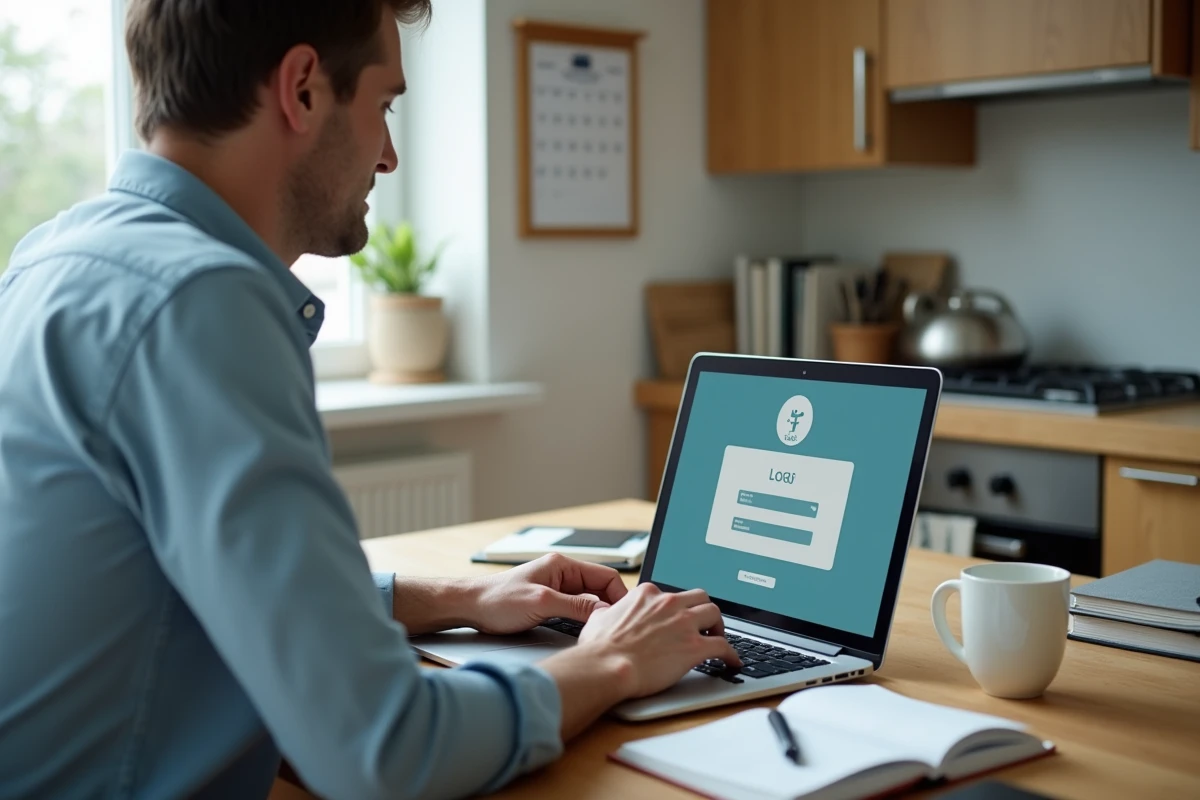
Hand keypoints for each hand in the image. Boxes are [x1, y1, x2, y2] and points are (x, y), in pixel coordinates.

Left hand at [466, 554, 628, 634]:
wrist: (470, 608)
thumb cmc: (497, 600)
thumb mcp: (541, 604)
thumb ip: (575, 606)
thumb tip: (604, 611)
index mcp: (563, 566)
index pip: (605, 576)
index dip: (619, 596)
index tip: (625, 616)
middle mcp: (562, 575)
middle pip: (600, 590)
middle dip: (610, 608)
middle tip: (617, 629)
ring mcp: (556, 590)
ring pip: (588, 602)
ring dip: (596, 616)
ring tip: (604, 633)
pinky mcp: (549, 605)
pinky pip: (575, 611)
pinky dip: (583, 622)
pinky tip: (586, 634)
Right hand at [575, 583, 741, 698]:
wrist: (607, 667)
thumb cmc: (600, 648)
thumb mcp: (598, 619)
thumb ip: (608, 612)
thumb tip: (606, 613)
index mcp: (647, 594)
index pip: (671, 594)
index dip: (677, 608)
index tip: (678, 618)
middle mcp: (668, 603)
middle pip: (699, 597)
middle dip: (703, 610)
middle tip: (703, 624)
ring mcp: (683, 624)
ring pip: (715, 614)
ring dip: (719, 626)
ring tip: (718, 637)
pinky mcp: (694, 647)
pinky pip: (724, 646)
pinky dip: (731, 653)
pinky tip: (732, 661)